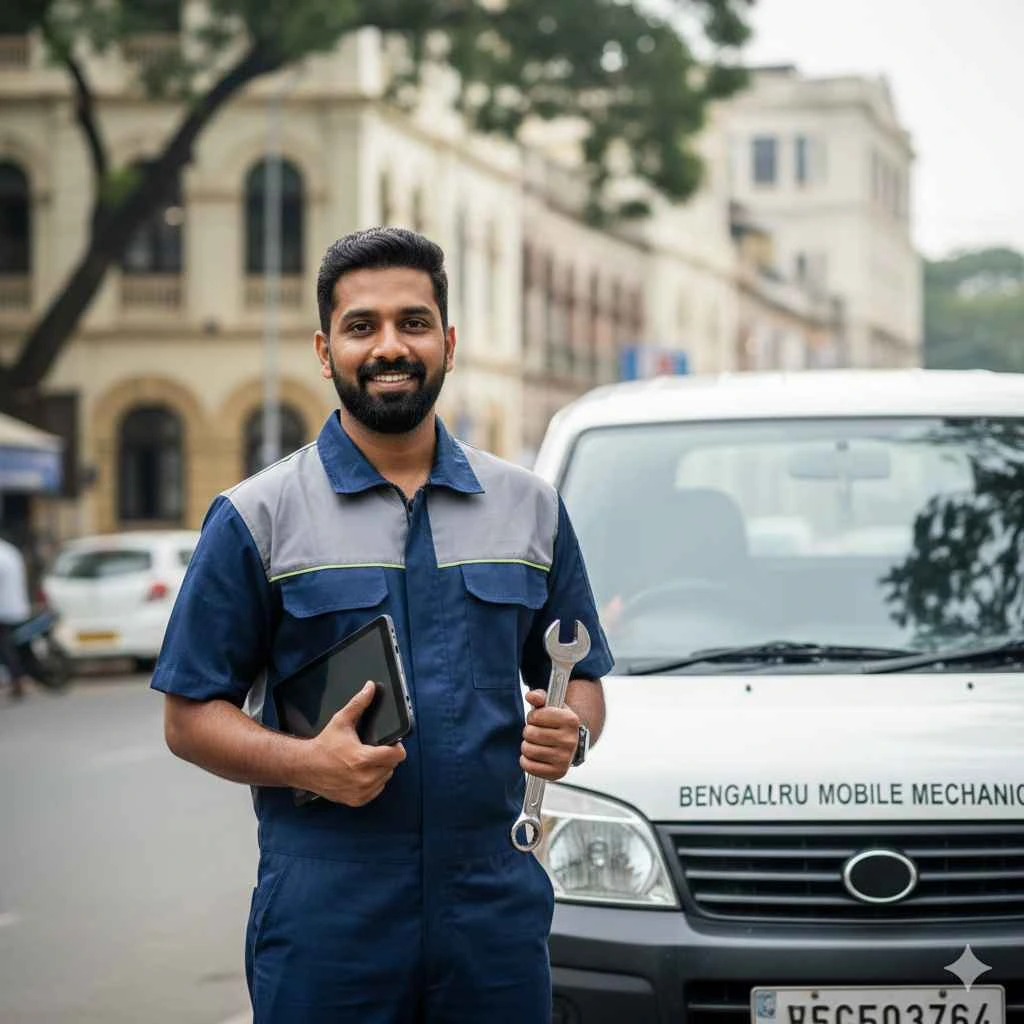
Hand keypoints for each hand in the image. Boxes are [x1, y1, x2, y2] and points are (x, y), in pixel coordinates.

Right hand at [303, 681, 405, 805]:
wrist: (305, 767)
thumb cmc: (324, 744)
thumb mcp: (341, 721)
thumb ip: (358, 703)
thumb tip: (370, 687)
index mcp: (362, 758)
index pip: (396, 756)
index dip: (397, 747)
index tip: (392, 743)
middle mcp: (363, 778)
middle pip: (392, 766)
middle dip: (387, 757)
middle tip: (376, 750)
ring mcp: (360, 791)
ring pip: (385, 779)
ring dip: (381, 770)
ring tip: (368, 761)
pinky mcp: (356, 800)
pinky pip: (376, 790)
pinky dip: (374, 782)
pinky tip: (363, 773)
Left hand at [520, 689, 579, 781]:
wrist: (571, 744)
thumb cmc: (557, 722)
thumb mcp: (551, 706)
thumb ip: (539, 697)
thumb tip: (530, 696)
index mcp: (571, 720)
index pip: (536, 716)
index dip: (533, 717)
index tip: (539, 719)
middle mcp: (570, 740)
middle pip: (530, 733)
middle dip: (529, 731)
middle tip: (536, 732)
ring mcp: (565, 758)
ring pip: (528, 750)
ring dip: (527, 746)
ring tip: (535, 744)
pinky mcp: (558, 773)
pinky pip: (529, 766)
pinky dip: (526, 761)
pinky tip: (534, 756)